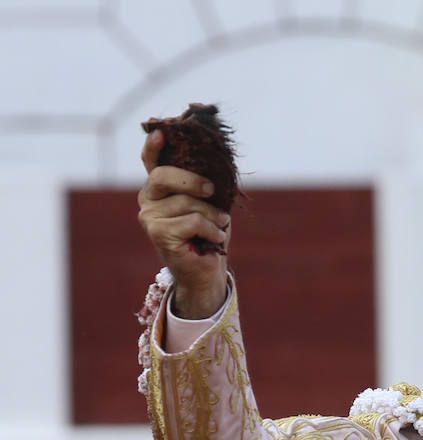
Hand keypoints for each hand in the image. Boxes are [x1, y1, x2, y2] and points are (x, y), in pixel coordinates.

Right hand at [136, 128, 229, 317]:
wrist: (206, 271)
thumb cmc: (208, 234)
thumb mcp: (209, 204)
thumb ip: (204, 184)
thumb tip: (216, 163)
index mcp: (159, 187)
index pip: (151, 161)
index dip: (153, 145)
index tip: (161, 132)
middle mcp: (148, 199)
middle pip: (164, 175)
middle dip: (193, 180)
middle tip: (212, 190)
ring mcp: (149, 217)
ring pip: (187, 203)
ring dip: (213, 215)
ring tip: (220, 225)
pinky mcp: (158, 234)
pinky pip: (192, 221)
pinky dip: (211, 230)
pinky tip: (215, 239)